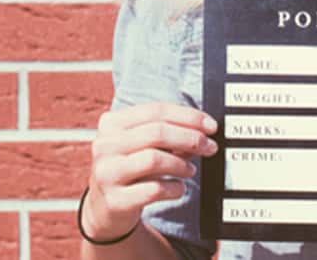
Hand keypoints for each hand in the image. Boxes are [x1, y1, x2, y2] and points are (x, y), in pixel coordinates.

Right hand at [83, 102, 218, 239]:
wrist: (105, 206)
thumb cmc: (131, 167)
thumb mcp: (143, 145)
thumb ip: (169, 135)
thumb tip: (203, 132)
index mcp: (112, 123)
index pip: (156, 110)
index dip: (188, 116)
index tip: (211, 126)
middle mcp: (105, 145)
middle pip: (157, 133)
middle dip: (191, 139)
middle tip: (210, 147)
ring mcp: (107, 173)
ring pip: (153, 160)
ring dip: (181, 164)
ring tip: (190, 170)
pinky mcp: (115, 200)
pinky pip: (153, 190)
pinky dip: (174, 188)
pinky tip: (178, 188)